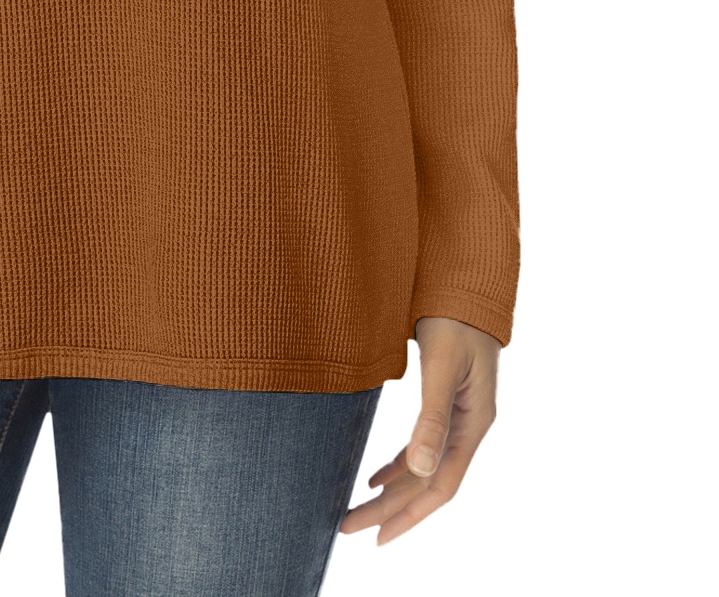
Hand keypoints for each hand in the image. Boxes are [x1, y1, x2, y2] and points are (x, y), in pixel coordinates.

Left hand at [340, 315, 499, 546]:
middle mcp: (468, 427)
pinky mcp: (445, 404)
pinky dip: (398, 465)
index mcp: (474, 424)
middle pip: (427, 483)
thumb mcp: (442, 365)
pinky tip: (375, 477)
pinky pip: (420, 447)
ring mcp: (458, 418)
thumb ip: (433, 416)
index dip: (410, 514)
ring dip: (391, 492)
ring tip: (356, 510)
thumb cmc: (455, 319)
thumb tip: (421, 470)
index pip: (441, 486)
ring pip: (422, 468)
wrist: (467, 284)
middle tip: (347, 528)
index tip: (377, 538)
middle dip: (390, 509)